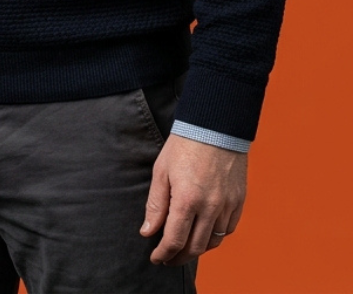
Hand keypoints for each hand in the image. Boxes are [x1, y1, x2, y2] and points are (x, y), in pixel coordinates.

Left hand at [141, 134, 246, 264]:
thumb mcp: (161, 171)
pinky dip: (215, 237)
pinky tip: (204, 234)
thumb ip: (156, 205)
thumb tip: (147, 231)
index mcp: (187, 200)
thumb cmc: (183, 146)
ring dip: (197, 250)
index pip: (175, 240)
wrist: (214, 127)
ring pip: (213, 242)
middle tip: (167, 259)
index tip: (155, 258)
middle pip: (195, 247)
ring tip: (183, 249)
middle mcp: (210, 208)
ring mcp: (227, 206)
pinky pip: (228, 229)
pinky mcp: (239, 202)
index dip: (164, 253)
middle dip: (179, 257)